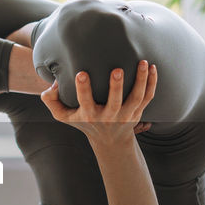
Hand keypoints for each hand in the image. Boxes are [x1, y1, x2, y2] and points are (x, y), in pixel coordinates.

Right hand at [40, 60, 157, 145]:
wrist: (110, 141)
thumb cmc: (84, 122)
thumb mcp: (64, 115)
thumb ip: (51, 100)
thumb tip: (52, 85)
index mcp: (90, 115)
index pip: (85, 102)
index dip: (83, 89)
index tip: (81, 73)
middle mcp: (109, 116)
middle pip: (114, 103)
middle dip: (116, 87)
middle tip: (117, 70)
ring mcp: (126, 115)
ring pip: (136, 98)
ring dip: (141, 80)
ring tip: (143, 62)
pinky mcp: (138, 112)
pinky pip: (148, 97)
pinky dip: (152, 83)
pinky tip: (153, 68)